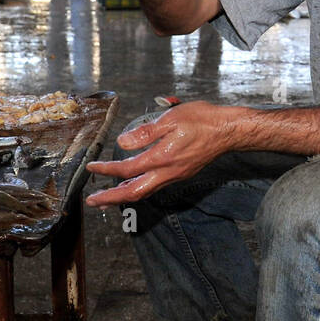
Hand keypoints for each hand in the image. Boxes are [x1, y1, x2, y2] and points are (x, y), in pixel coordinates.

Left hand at [85, 102, 239, 205]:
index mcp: (162, 158)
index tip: (92, 167)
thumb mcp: (170, 119)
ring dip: (123, 196)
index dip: (107, 170)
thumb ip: (145, 133)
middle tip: (92, 201)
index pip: (127, 169)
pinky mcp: (180, 173)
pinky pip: (154, 187)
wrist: (227, 130)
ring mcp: (175, 175)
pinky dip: (138, 189)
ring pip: (144, 192)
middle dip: (111, 198)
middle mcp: (167, 172)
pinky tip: (132, 185)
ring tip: (106, 199)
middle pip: (134, 192)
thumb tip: (122, 142)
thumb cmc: (202, 120)